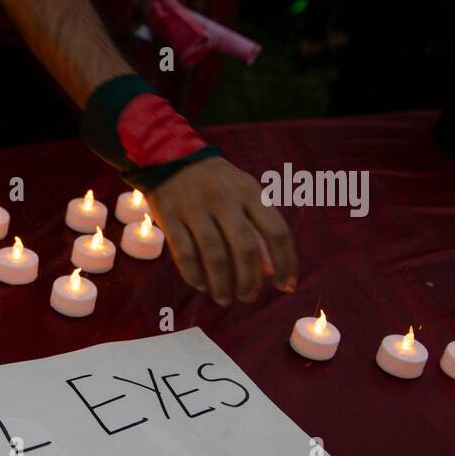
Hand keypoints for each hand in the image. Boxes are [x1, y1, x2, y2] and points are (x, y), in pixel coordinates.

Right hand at [147, 156, 298, 304]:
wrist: (169, 157)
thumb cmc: (215, 182)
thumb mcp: (244, 194)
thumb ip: (259, 228)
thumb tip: (270, 271)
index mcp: (250, 193)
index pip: (276, 232)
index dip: (285, 262)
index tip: (285, 285)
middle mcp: (225, 200)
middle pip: (244, 248)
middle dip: (249, 280)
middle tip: (248, 297)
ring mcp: (195, 208)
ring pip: (214, 255)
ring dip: (222, 284)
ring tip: (224, 298)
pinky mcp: (170, 217)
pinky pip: (185, 253)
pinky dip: (194, 275)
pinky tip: (201, 285)